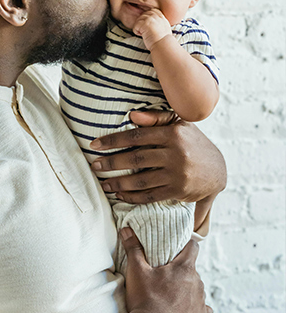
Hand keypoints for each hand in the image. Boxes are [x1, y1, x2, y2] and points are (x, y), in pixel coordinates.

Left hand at [90, 110, 225, 203]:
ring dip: (118, 183)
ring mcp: (177, 173)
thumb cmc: (192, 144)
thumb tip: (131, 115)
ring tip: (104, 183)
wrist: (218, 170)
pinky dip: (132, 197)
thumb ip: (156, 118)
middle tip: (95, 166)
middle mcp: (176, 153)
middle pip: (136, 159)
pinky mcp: (178, 191)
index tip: (95, 145)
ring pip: (141, 180)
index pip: (137, 136)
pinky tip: (120, 195)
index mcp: (173, 134)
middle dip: (112, 163)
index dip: (113, 140)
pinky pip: (149, 196)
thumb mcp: (179, 126)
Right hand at [120, 227, 212, 312]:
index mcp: (184, 268)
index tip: (176, 250)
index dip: (185, 246)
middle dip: (180, 272)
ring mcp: (201, 301)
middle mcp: (198, 282)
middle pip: (192, 270)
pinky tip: (183, 311)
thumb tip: (126, 228)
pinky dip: (195, 308)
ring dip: (187, 289)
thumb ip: (133, 248)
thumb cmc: (144, 299)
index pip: (193, 247)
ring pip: (196, 288)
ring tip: (169, 297)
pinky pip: (203, 309)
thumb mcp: (136, 271)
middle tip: (164, 278)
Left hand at [133, 9, 171, 50]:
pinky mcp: (144, 23)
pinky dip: (137, 32)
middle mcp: (155, 16)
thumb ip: (159, 22)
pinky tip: (142, 35)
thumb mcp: (165, 27)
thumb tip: (151, 22)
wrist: (163, 45)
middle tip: (146, 32)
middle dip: (142, 23)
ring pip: (138, 20)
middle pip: (143, 15)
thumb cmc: (163, 40)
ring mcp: (149, 19)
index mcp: (160, 16)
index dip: (147, 19)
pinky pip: (135, 26)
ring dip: (139, 28)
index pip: (151, 11)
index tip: (149, 27)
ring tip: (145, 34)